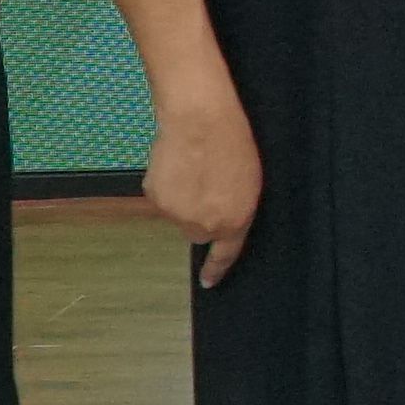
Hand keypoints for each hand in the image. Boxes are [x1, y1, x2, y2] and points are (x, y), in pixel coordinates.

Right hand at [141, 90, 263, 287]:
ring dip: (181, 198)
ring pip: (177, 213)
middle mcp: (203, 226)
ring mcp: (176, 214)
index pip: (225, 255)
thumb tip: (217, 219)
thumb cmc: (234, 144)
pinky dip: (166, 185)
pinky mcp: (155, 199)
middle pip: (196, 232)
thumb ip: (235, 210)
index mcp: (234, 222)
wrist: (200, 122)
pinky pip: (161, 198)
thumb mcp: (250, 182)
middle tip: (204, 186)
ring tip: (191, 167)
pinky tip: (175, 164)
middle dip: (198, 216)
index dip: (215, 270)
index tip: (208, 282)